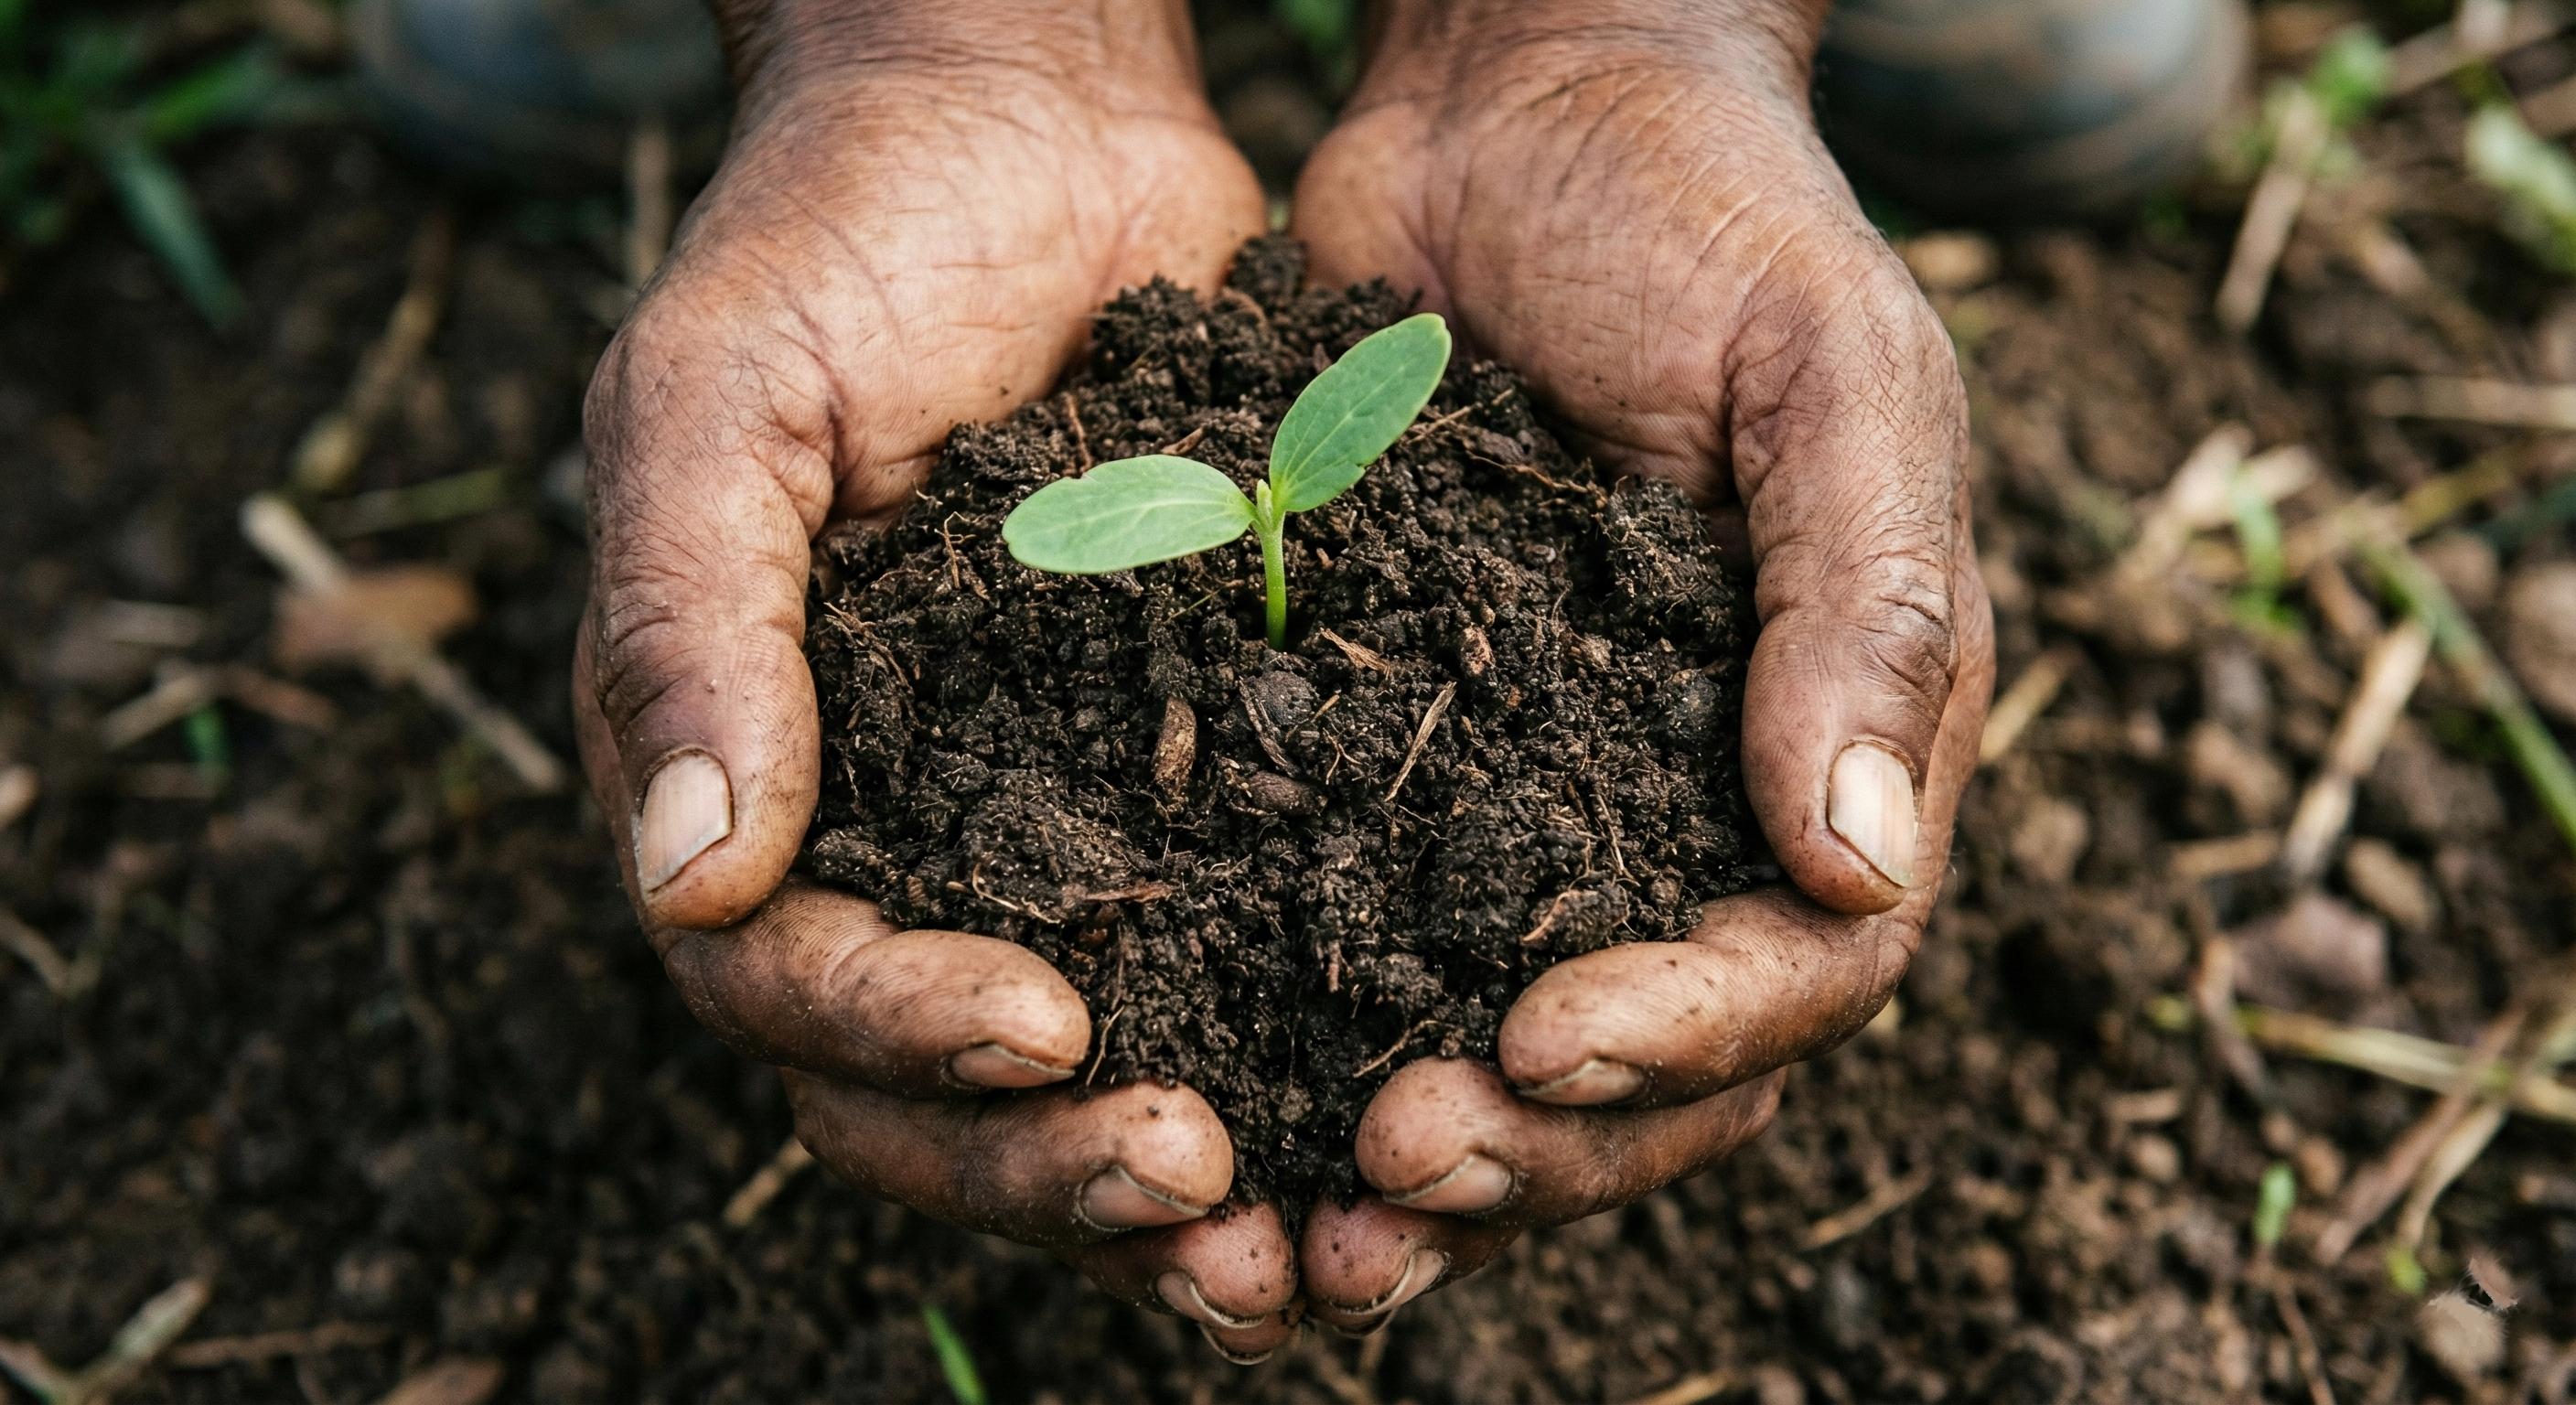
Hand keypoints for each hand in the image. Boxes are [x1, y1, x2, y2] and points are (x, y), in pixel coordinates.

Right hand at [570, 0, 1298, 1357]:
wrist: (1018, 124)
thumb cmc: (834, 240)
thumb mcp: (720, 401)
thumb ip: (691, 628)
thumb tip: (694, 884)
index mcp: (751, 780)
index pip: (787, 983)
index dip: (901, 1036)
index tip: (1051, 1030)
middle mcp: (886, 842)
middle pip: (928, 1091)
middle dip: (1051, 1163)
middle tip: (1204, 1180)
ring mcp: (1032, 828)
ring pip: (1079, 1076)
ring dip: (1177, 1174)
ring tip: (1316, 1228)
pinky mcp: (1180, 784)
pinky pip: (1221, 960)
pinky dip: (1292, 1052)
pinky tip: (1397, 1097)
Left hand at [1287, 0, 1995, 1331]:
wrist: (1524, 108)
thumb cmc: (1710, 216)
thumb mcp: (1826, 375)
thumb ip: (1864, 608)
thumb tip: (1859, 869)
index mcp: (1836, 747)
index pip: (1799, 969)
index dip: (1683, 1039)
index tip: (1535, 1044)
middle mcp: (1698, 816)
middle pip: (1653, 1069)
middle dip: (1535, 1150)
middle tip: (1383, 1178)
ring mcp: (1548, 808)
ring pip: (1506, 1053)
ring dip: (1414, 1154)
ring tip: (1291, 1221)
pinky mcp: (1398, 769)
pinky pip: (1366, 942)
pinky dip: (1302, 1034)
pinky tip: (1199, 1091)